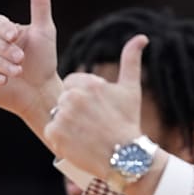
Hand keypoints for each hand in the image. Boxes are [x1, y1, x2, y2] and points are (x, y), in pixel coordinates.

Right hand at [0, 0, 60, 120]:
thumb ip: (40, 7)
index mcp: (2, 31)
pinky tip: (4, 80)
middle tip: (21, 59)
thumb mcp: (45, 33)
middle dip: (3, 49)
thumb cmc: (44, 61)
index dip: (3, 29)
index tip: (16, 36)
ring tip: (17, 71)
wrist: (42, 91)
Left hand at [44, 35, 148, 179]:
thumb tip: (141, 37)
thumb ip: (131, 60)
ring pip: (57, 115)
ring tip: (86, 135)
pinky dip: (62, 139)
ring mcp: (62, 116)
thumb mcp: (130, 89)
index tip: (97, 112)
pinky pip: (52, 132)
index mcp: (89, 84)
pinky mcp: (55, 134)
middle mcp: (73, 97)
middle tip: (92, 125)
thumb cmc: (128, 122)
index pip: (73, 84)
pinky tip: (78, 143)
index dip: (84, 99)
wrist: (126, 157)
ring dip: (68, 124)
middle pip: (64, 100)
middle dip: (75, 111)